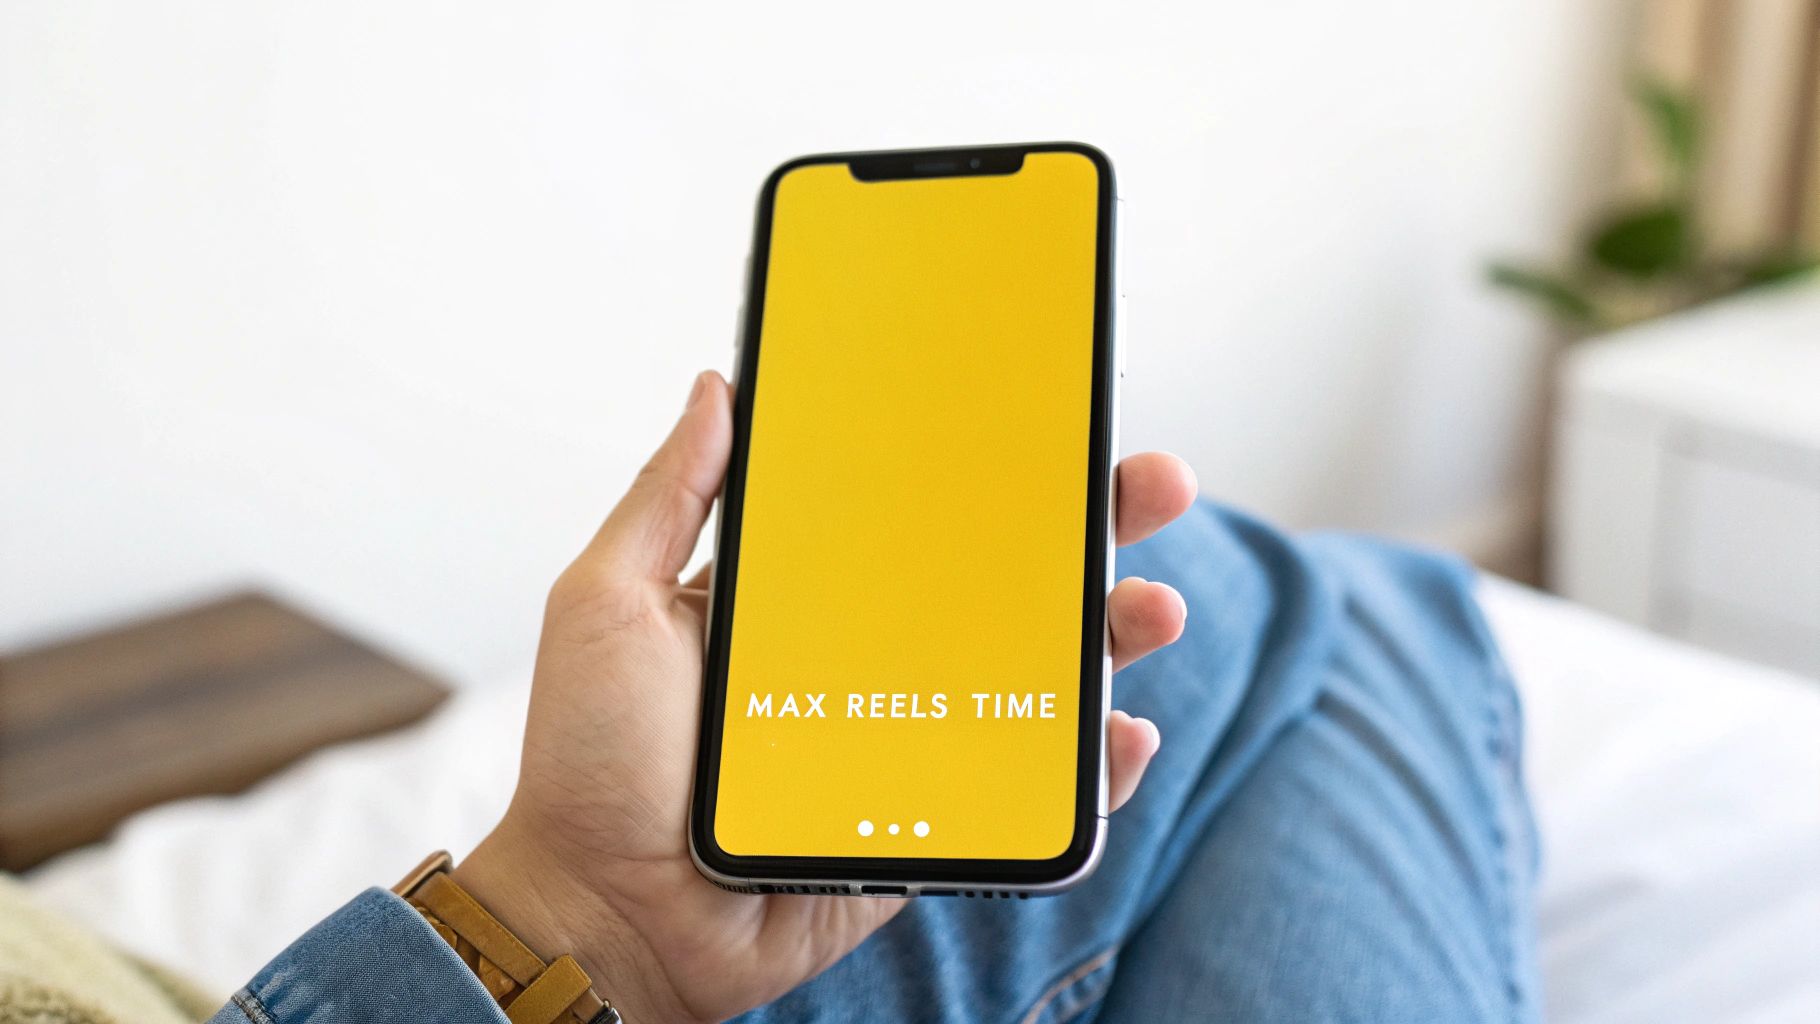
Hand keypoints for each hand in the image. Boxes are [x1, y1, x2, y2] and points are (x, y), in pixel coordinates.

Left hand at [456, 371, 1196, 1022]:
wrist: (608, 915)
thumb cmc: (590, 766)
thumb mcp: (607, 603)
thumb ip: (666, 497)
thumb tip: (718, 384)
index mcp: (807, 595)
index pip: (918, 511)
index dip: (988, 463)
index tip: (1049, 411)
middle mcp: (872, 653)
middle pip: (1003, 579)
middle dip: (1090, 527)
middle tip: (1149, 481)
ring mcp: (911, 734)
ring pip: (1038, 675)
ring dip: (1114, 634)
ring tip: (1152, 605)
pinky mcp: (930, 817)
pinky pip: (1030, 787)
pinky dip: (1093, 766)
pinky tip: (1124, 732)